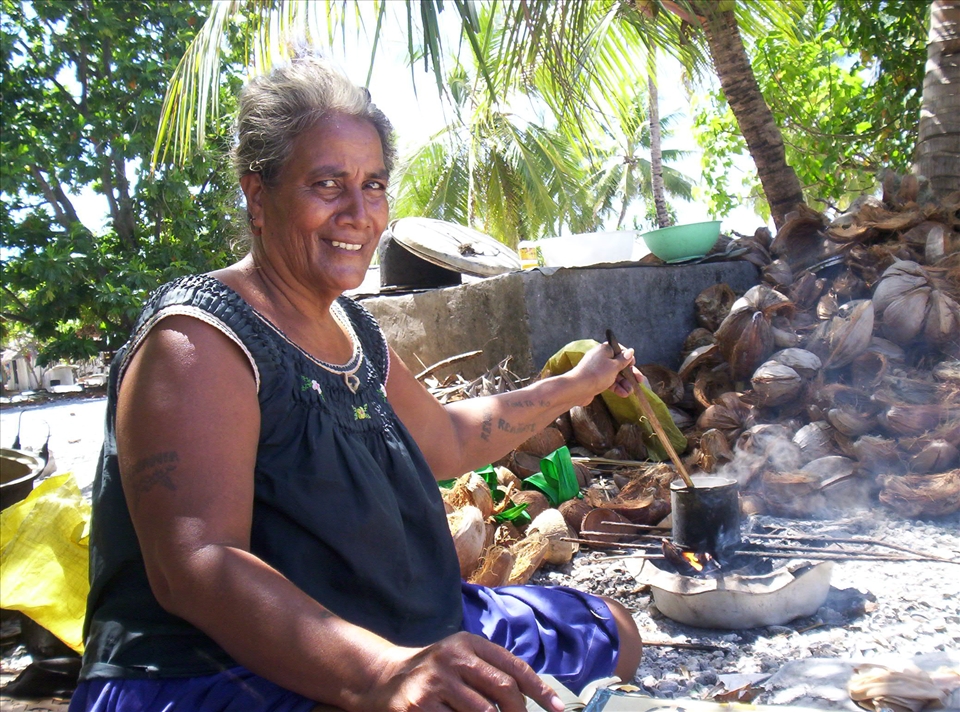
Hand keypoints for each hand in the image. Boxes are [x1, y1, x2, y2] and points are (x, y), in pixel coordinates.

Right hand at [360, 632, 564, 711]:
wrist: (383, 678)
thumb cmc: (434, 673)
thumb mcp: (461, 658)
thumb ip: (492, 669)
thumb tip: (531, 697)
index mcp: (468, 643)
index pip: (513, 666)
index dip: (540, 690)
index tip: (558, 710)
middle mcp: (452, 658)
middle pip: (503, 690)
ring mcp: (434, 683)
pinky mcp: (419, 708)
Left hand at [569, 342, 637, 402]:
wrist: (578, 388)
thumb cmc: (597, 374)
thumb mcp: (614, 366)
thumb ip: (624, 360)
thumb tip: (631, 351)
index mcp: (604, 350)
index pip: (619, 350)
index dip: (628, 357)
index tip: (633, 364)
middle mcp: (600, 358)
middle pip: (619, 364)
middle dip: (629, 373)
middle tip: (639, 381)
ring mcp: (598, 370)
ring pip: (615, 375)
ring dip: (624, 383)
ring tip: (630, 391)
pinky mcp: (596, 380)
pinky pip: (609, 382)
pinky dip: (616, 387)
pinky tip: (624, 394)